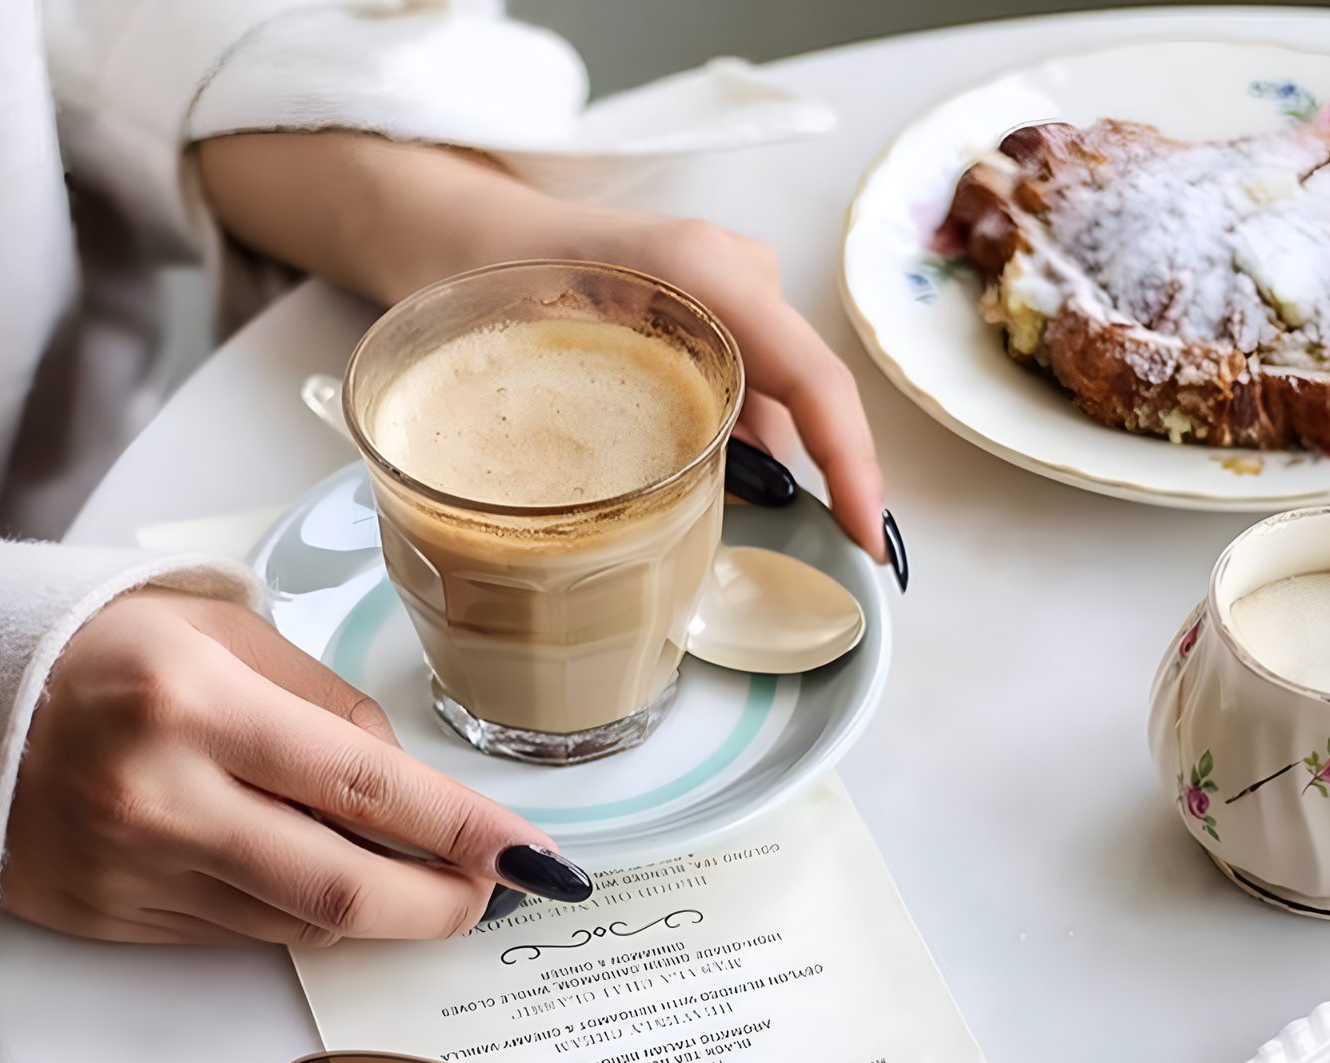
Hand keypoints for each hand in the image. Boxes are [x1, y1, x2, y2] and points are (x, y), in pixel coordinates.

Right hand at [0, 589, 590, 944]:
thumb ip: (320, 702)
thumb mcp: (215, 630)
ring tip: (417, 876)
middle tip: (491, 892)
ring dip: (376, 906)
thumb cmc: (94, 648)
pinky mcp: (114, 922)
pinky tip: (322, 878)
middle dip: (439, 902)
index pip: (365, 783)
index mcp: (195, 704)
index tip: (532, 854)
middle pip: (342, 885)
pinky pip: (243, 934)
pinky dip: (302, 913)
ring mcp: (133, 874)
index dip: (462, 830)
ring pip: (301, 921)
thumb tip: (402, 779)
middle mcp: (162, 800)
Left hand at [197, 133, 887, 559]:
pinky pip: (742, 393)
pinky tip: (704, 488)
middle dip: (812, 480)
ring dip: (760, 468)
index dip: (852, 464)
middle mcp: (733, 276)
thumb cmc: (493, 282)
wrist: (461, 236)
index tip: (868, 536)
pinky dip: (732, 446)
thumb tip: (720, 508)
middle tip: (807, 560)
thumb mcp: (556, 361)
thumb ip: (642, 428)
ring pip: (771, 401)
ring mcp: (724, 295)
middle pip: (803, 396)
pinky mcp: (705, 319)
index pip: (813, 379)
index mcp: (706, 272)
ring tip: (730, 535)